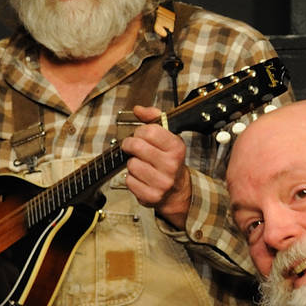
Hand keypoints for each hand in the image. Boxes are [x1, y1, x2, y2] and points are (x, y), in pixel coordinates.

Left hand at [122, 106, 192, 225]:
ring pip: (131, 164)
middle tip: (132, 147)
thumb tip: (138, 109)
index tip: (139, 135)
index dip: (139, 131)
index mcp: (176, 148)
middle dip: (130, 144)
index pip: (149, 131)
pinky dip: (131, 178)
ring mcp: (161, 182)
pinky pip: (129, 180)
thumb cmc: (170, 161)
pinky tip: (141, 177)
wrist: (177, 190)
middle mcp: (171, 165)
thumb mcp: (168, 137)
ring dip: (132, 163)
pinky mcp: (151, 195)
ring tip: (141, 164)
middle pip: (137, 146)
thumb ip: (154, 118)